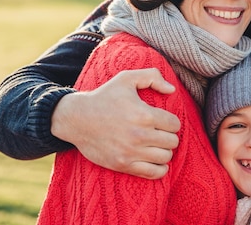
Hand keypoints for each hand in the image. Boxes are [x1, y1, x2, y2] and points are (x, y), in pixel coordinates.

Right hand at [51, 68, 180, 178]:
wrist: (76, 118)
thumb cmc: (104, 96)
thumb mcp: (126, 78)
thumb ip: (152, 76)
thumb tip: (172, 90)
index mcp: (144, 114)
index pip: (174, 124)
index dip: (171, 122)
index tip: (163, 121)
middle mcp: (140, 135)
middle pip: (172, 141)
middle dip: (169, 136)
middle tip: (160, 132)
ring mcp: (131, 152)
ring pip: (166, 157)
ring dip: (164, 151)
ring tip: (156, 145)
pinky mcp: (123, 165)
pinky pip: (153, 173)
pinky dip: (159, 168)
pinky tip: (155, 160)